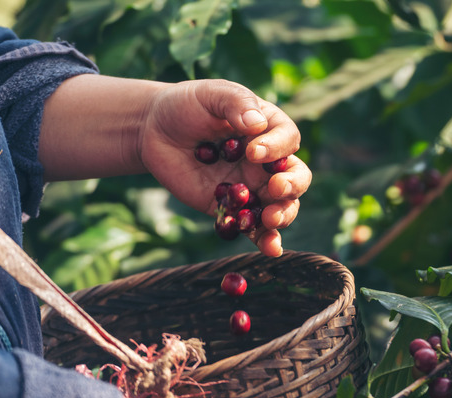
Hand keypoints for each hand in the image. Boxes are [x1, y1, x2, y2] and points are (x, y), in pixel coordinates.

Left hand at [137, 79, 310, 256]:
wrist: (155, 131)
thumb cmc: (187, 106)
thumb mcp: (211, 94)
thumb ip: (235, 103)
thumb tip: (257, 123)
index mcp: (268, 129)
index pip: (287, 140)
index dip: (276, 148)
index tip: (252, 151)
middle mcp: (267, 161)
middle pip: (296, 177)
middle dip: (291, 185)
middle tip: (275, 187)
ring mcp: (252, 187)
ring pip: (282, 206)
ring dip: (283, 214)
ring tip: (271, 219)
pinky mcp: (233, 209)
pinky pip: (255, 228)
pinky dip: (265, 239)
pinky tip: (270, 249)